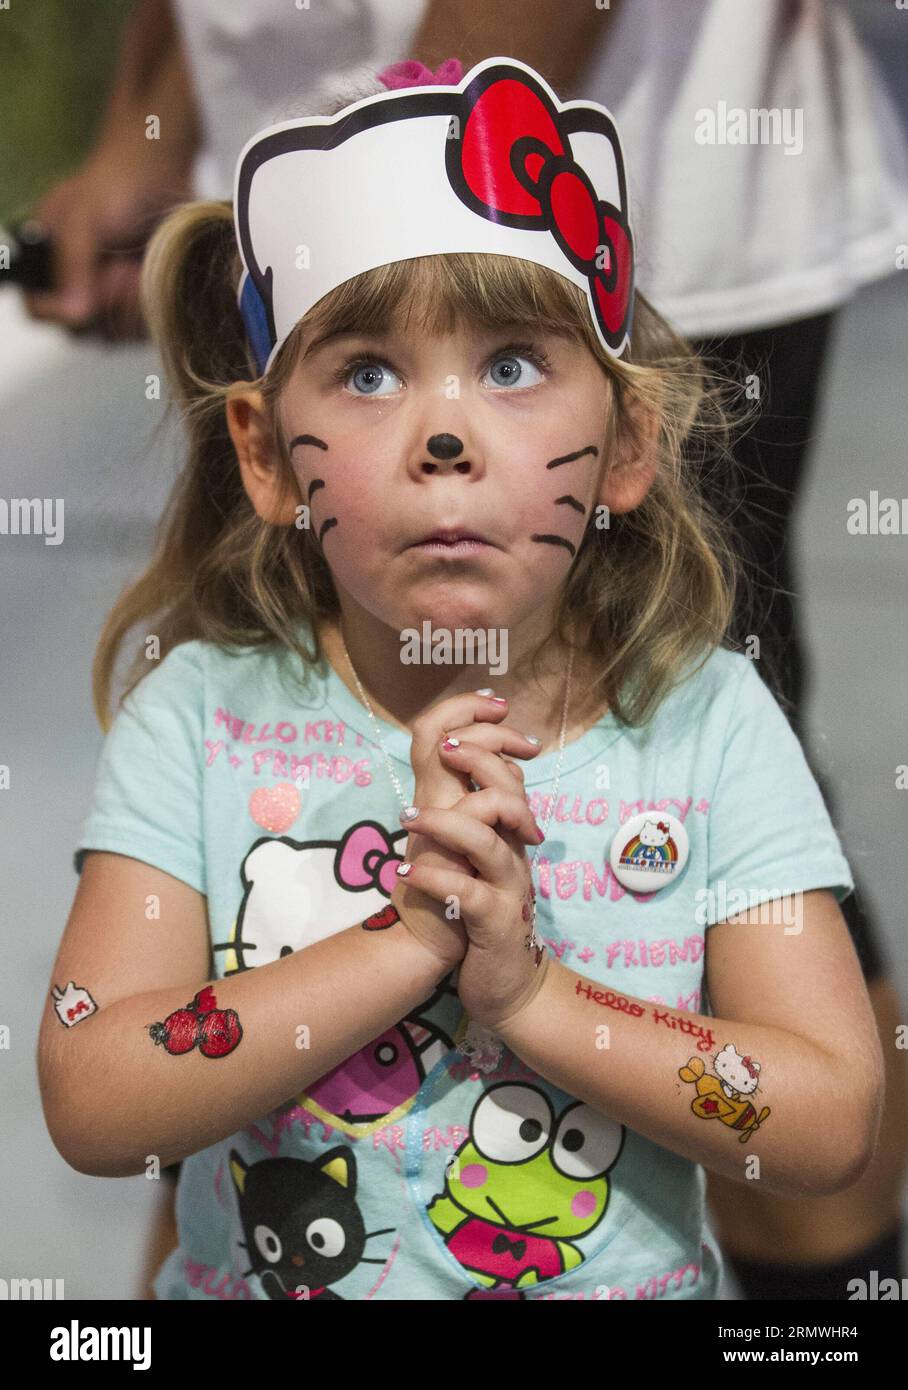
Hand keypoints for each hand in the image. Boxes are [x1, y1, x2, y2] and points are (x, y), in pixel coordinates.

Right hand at [22, 138, 191, 339]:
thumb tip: (73, 314)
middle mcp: (74, 285)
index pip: (38, 310)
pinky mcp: (139, 303)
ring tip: (139, 267)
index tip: (94, 285)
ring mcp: (108, 297)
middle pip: (81, 330)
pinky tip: (155, 275)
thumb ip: (72, 264)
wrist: (162, 172)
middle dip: (105, 305)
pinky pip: (141, 329)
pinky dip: (151, 309)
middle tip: (124, 270)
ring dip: (130, 307)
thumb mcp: (84, 219)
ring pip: (114, 334)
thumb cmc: (115, 186)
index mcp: (46, 262)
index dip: (61, 310)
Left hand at [393, 729, 549, 1030]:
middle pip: (505, 790)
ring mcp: (506, 885)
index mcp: (505, 832)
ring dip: (444, 822)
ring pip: (487, 838)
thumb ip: (471, 817)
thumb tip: (446, 772)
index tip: (454, 735)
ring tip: (407, 819)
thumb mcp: (477, 860)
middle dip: (475, 763)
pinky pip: (467, 892)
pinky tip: (408, 873)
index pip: (505, 770)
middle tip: (443, 757)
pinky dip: (435, 878)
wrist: (508, 984)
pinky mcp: (494, 922)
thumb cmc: (483, 916)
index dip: (486, 740)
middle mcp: (512, 851)